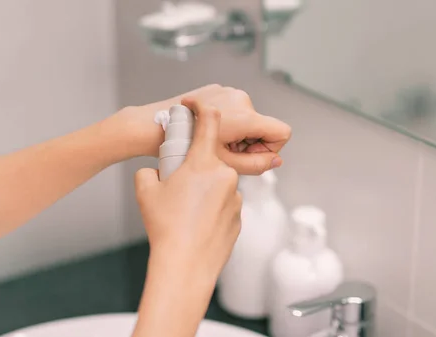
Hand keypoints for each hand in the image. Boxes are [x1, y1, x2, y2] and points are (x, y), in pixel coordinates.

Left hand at [115, 84, 291, 174]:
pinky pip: (232, 108)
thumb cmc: (185, 147)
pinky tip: (204, 130)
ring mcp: (228, 91)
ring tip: (212, 143)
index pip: (281, 132)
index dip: (269, 149)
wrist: (154, 126)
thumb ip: (256, 164)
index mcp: (246, 116)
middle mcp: (242, 99)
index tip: (247, 155)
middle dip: (248, 142)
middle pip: (262, 126)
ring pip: (247, 118)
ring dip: (236, 133)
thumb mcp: (224, 164)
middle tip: (224, 153)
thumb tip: (276, 161)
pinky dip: (225, 122)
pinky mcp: (216, 89)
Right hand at [132, 104, 241, 336]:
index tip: (195, 106)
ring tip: (185, 214)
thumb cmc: (165, 227)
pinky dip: (211, 210)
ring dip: (203, 191)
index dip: (202, 108)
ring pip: (217, 185)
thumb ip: (148, 172)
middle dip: (194, 167)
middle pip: (209, 160)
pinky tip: (196, 225)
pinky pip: (224, 205)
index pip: (209, 122)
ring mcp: (235, 198)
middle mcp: (225, 177)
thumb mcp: (145, 191)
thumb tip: (155, 173)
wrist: (185, 265)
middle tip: (177, 186)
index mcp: (203, 164)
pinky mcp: (239, 218)